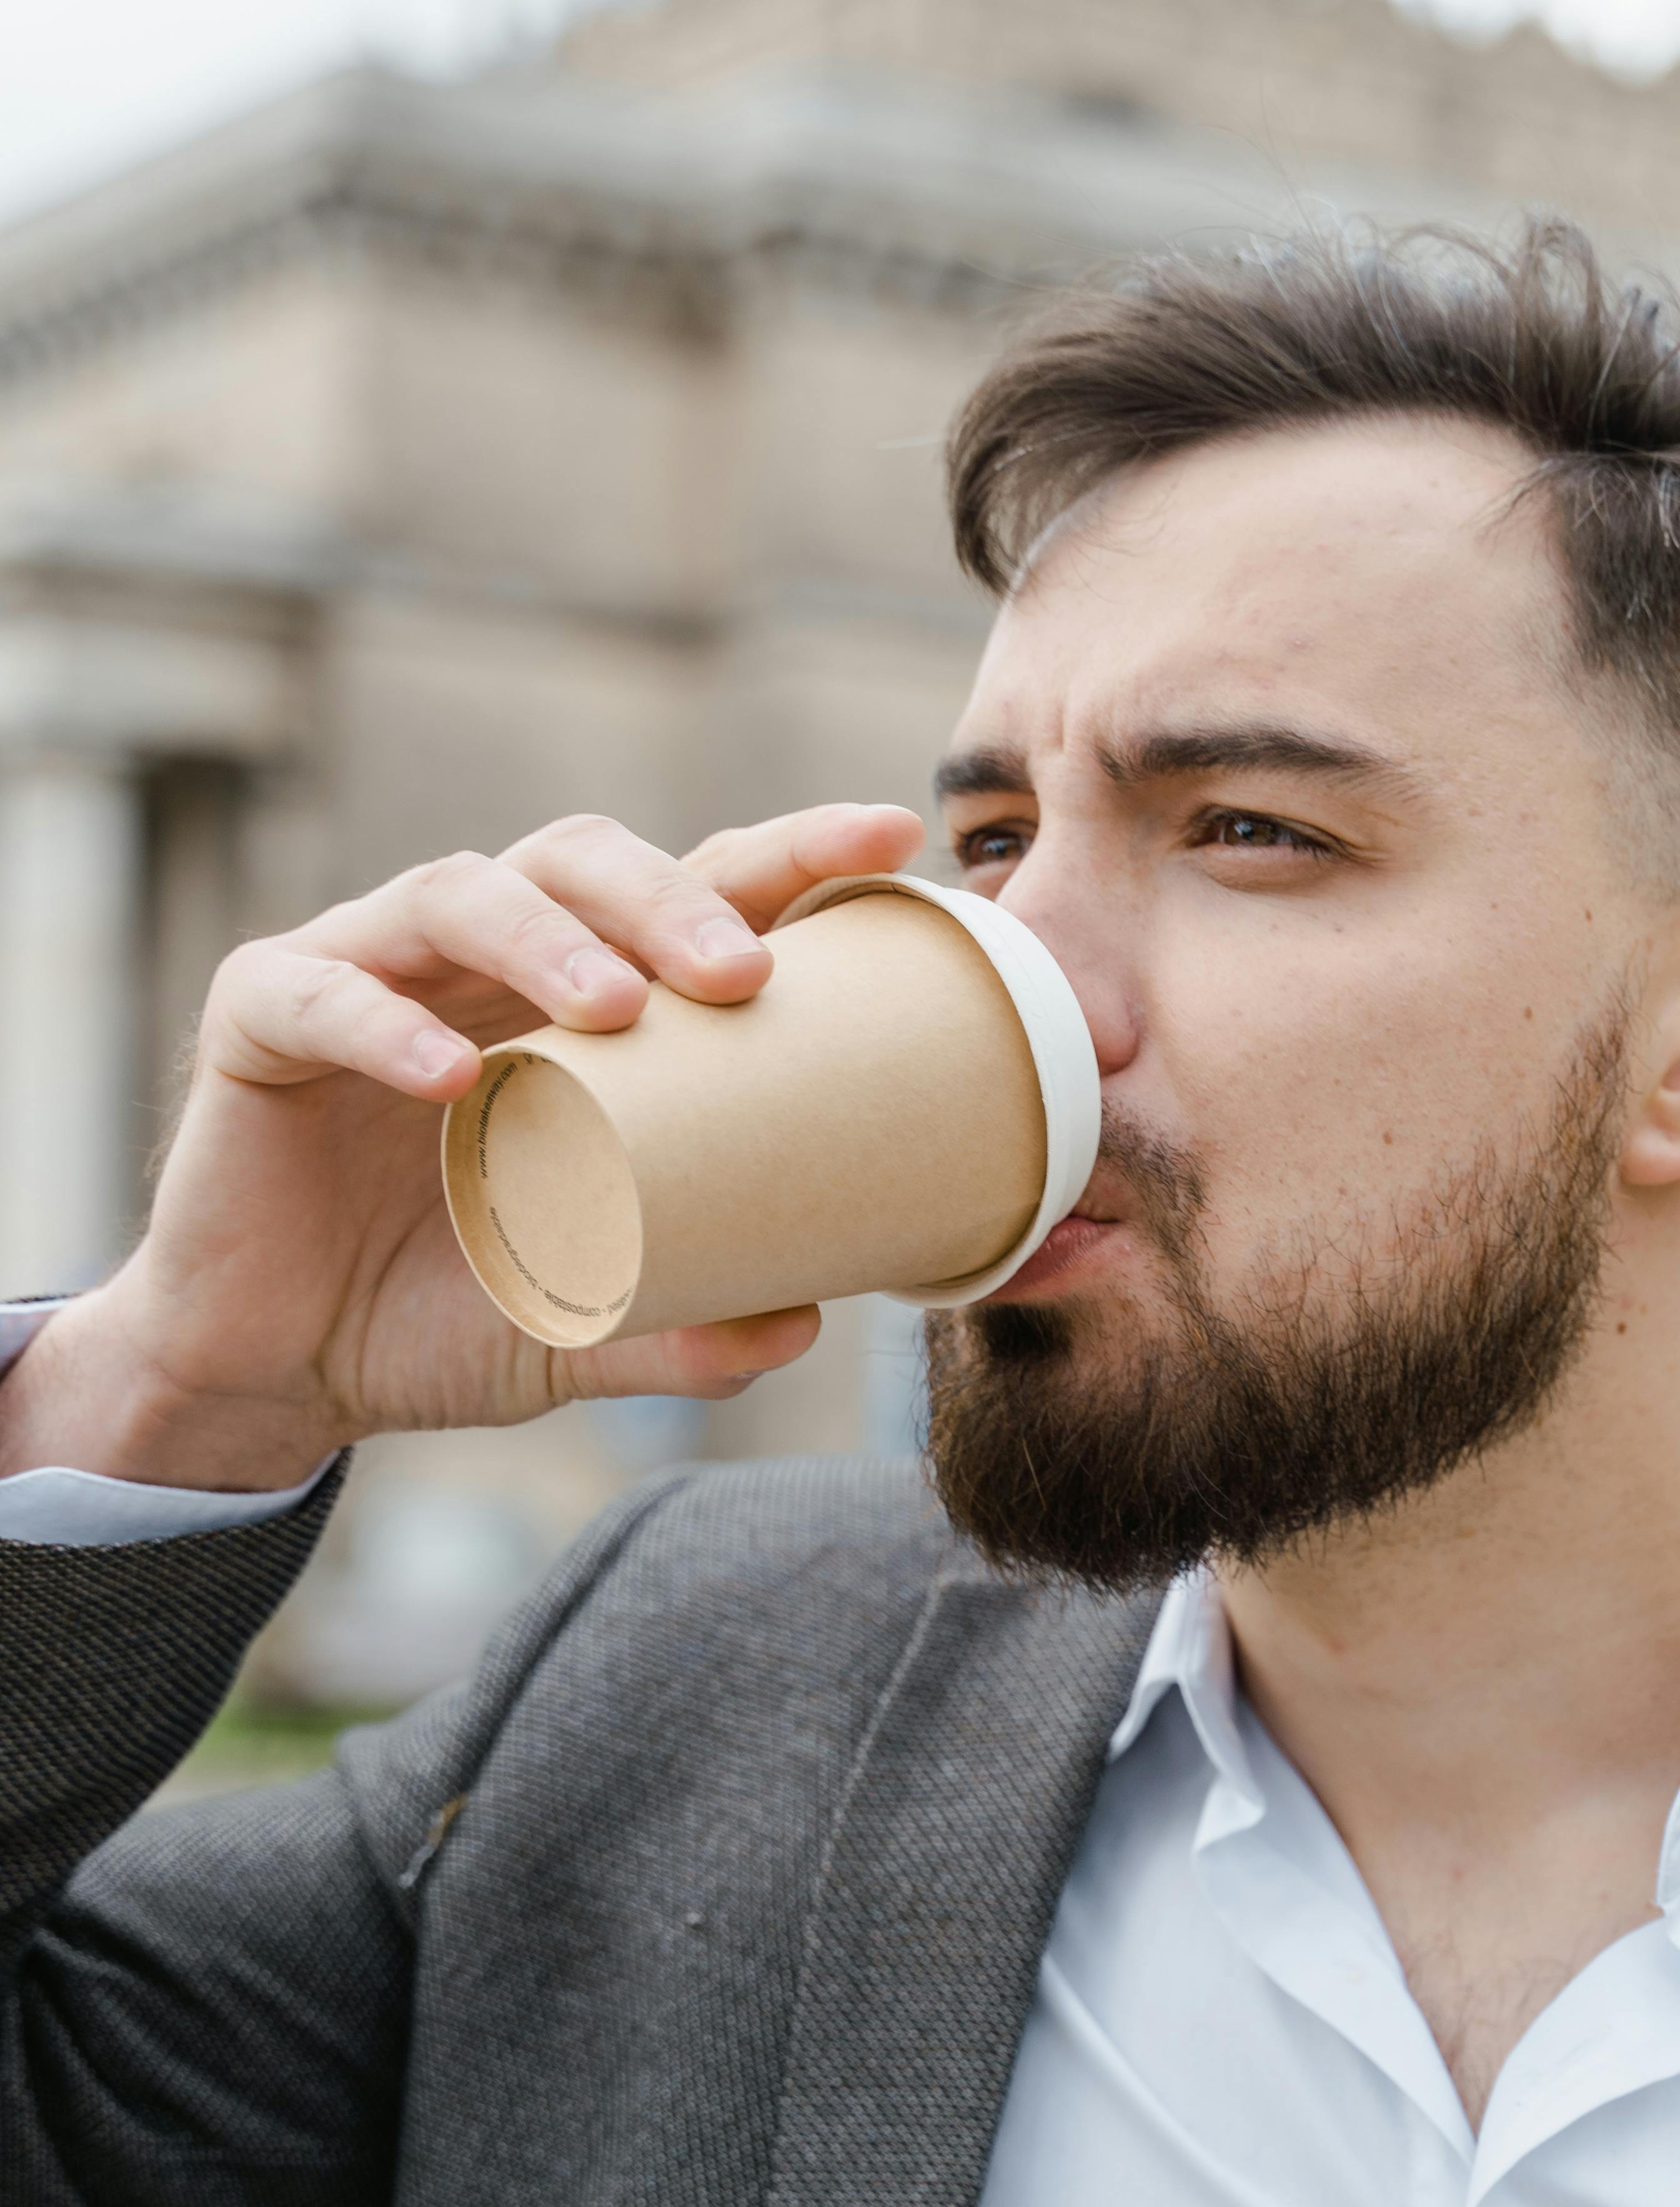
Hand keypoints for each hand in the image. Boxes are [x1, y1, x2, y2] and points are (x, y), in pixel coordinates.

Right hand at [0, 802, 926, 1491]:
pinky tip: (452, 1074)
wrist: (280, 1373)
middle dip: (668, 896)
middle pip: (578, 858)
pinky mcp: (260, 1021)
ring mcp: (366, 972)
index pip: (689, 891)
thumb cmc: (440, 1315)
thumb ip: (683, 1329)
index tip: (891, 833)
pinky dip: (385, 1023)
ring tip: (617, 1007)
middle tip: (739, 975)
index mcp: (575, 1001)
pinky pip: (320, 993)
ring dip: (547, 937)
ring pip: (457, 892)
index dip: (786, 852)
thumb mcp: (579, 1331)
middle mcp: (477, 961)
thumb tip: (806, 1324)